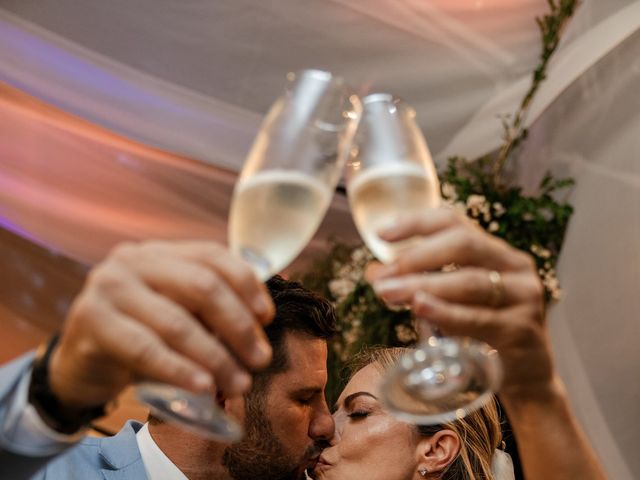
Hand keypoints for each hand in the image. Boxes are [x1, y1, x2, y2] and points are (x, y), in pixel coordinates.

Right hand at [48, 240, 274, 407]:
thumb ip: (208, 310)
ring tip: (239, 383)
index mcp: (160, 252)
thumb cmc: (139, 336)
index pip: (213, 256)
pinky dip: (179, 370)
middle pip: (202, 286)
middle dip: (238, 326)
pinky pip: (145, 348)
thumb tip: (260, 324)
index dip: (247, 285)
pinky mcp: (90, 320)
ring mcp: (108, 286)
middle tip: (260, 360)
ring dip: (216, 357)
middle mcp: (133, 259)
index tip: (266, 319)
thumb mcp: (175, 313)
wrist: (78, 364)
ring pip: (177, 322)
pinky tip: (204, 387)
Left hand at [367, 207, 552, 399]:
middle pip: (464, 244)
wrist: (526, 377)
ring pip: (470, 282)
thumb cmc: (482, 333)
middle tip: (383, 276)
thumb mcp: (450, 302)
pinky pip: (480, 318)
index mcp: (495, 252)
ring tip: (389, 293)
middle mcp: (514, 266)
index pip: (455, 222)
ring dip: (423, 285)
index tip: (381, 233)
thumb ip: (418, 284)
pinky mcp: (522, 330)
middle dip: (417, 257)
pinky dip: (446, 312)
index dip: (417, 222)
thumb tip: (374, 272)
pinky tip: (421, 308)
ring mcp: (522, 297)